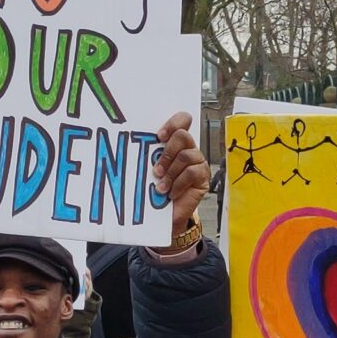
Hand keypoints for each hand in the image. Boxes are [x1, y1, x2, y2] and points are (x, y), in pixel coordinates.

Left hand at [149, 111, 210, 239]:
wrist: (165, 216)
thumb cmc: (155, 190)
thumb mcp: (149, 170)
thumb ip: (149, 155)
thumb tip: (133, 144)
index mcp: (176, 143)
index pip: (182, 120)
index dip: (173, 124)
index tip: (159, 136)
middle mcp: (189, 149)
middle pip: (183, 135)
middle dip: (167, 152)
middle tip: (156, 169)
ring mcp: (198, 163)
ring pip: (186, 155)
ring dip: (170, 172)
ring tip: (161, 186)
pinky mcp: (203, 177)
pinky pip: (192, 172)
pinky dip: (178, 183)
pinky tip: (171, 193)